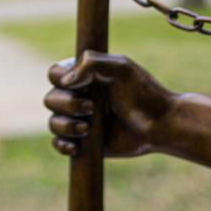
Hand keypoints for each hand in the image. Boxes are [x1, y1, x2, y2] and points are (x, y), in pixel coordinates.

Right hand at [45, 51, 176, 158]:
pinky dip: (62, 145)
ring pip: (53, 123)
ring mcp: (79, 120)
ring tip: (88, 129)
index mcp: (83, 75)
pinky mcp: (83, 142)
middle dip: (67, 104)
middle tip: (92, 107)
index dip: (60, 79)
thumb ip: (92, 64)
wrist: (159, 124)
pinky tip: (76, 146)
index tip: (81, 85)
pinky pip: (59, 144)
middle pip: (50, 99)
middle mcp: (78, 96)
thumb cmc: (143, 93)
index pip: (54, 73)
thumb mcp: (121, 68)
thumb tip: (65, 81)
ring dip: (65, 126)